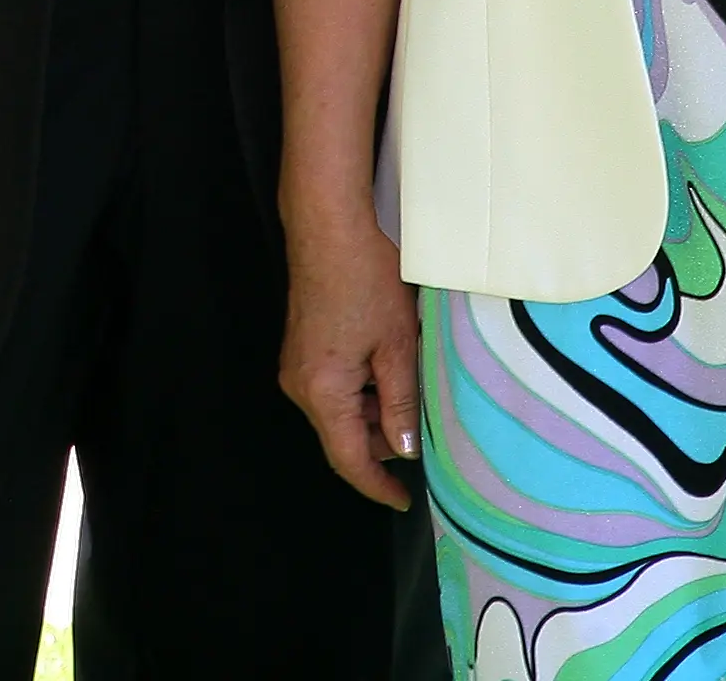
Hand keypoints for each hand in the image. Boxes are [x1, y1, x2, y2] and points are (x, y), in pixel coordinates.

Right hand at [277, 203, 424, 509]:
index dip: (377, 486)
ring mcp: (298, 366)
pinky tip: (393, 367)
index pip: (348, 459)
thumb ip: (401, 402)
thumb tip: (404, 448)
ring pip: (341, 411)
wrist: (328, 225)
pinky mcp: (303, 349)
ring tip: (416, 390)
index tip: (406, 501)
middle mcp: (300, 385)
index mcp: (321, 391)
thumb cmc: (364, 279)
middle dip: (383, 442)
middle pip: (344, 436)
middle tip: (427, 432)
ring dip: (377, 412)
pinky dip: (364, 390)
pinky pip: (335, 387)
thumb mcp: (397, 345)